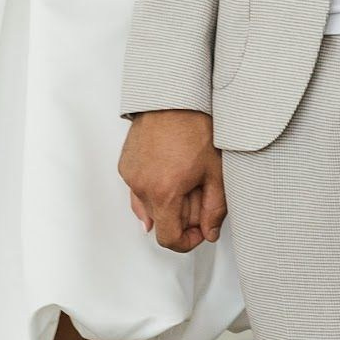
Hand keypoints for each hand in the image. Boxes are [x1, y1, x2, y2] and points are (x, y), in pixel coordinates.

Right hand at [119, 111, 226, 252]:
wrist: (173, 97)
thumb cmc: (195, 128)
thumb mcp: (214, 172)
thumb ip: (214, 210)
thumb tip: (209, 233)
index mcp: (164, 193)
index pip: (168, 238)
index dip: (187, 241)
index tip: (199, 231)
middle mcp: (141, 187)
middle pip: (160, 222)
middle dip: (181, 217)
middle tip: (199, 194)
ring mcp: (130, 176)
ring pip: (148, 207)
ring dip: (166, 203)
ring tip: (184, 180)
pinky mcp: (125, 165)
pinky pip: (138, 190)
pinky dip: (153, 188)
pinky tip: (169, 170)